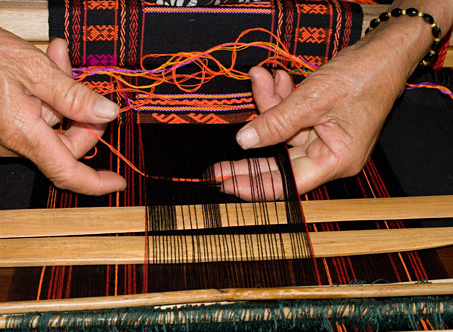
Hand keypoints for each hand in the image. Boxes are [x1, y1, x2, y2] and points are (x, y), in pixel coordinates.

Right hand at [0, 12, 125, 194]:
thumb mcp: (36, 70)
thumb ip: (75, 98)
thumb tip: (107, 113)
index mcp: (23, 135)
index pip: (67, 172)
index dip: (96, 182)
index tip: (117, 182)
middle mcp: (13, 143)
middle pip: (67, 143)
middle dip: (81, 110)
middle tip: (77, 73)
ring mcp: (6, 136)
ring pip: (54, 124)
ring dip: (63, 94)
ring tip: (56, 56)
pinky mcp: (3, 125)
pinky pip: (38, 118)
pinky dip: (48, 96)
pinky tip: (45, 67)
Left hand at [214, 18, 427, 199]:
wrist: (384, 51)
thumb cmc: (363, 77)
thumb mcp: (312, 100)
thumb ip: (276, 122)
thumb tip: (244, 141)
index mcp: (336, 160)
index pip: (289, 183)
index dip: (256, 185)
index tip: (227, 184)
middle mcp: (329, 155)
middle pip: (280, 162)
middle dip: (250, 151)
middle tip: (216, 165)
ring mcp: (323, 138)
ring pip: (282, 133)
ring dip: (268, 106)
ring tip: (259, 79)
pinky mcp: (318, 121)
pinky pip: (291, 117)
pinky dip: (280, 100)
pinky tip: (273, 79)